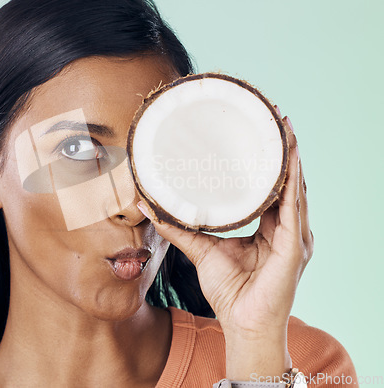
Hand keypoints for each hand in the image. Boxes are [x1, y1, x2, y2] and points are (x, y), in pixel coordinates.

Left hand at [137, 113, 313, 376]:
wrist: (242, 323)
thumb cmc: (229, 290)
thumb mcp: (200, 249)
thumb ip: (176, 226)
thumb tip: (145, 204)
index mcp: (269, 227)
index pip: (271, 187)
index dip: (267, 161)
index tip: (258, 132)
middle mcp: (286, 227)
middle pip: (286, 181)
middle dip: (282, 150)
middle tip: (274, 117)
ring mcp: (295, 236)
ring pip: (295, 188)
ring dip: (291, 157)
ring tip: (284, 128)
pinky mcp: (294, 246)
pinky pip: (294, 207)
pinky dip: (292, 182)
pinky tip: (289, 160)